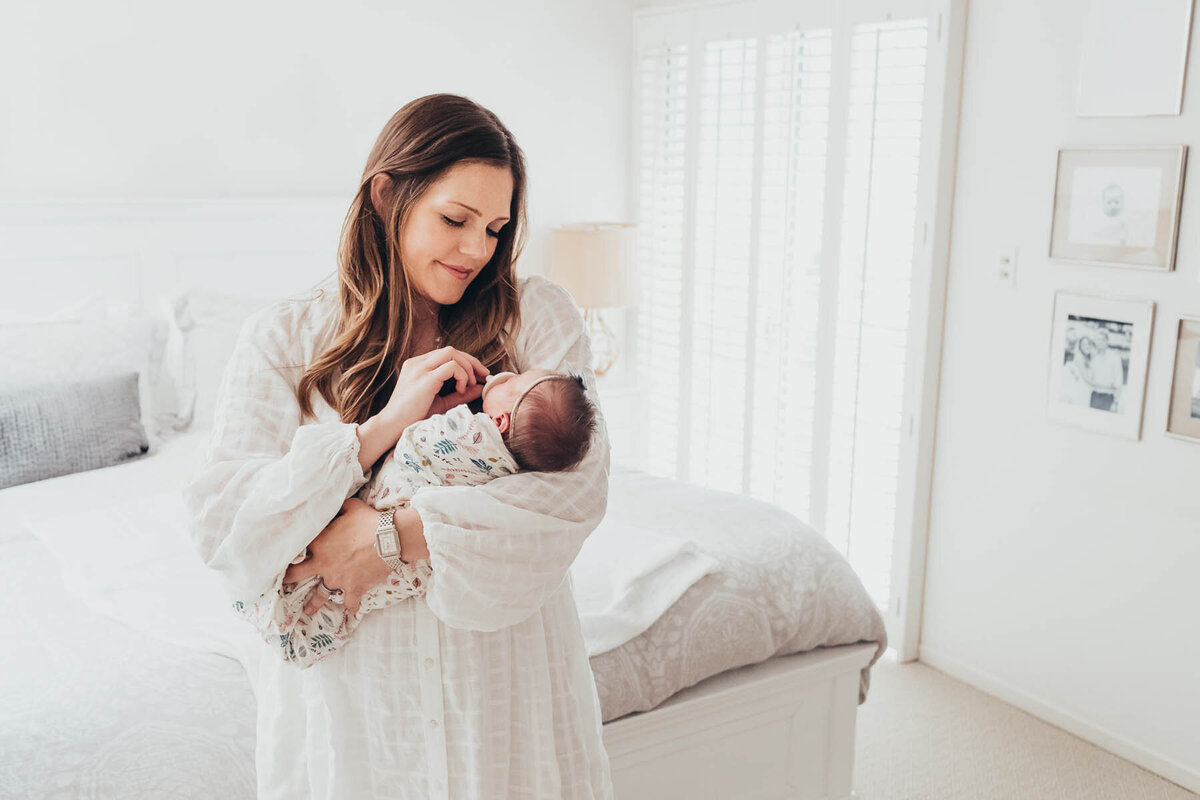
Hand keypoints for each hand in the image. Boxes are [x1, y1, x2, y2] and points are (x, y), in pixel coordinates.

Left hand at [284, 497, 392, 618]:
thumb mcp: (351, 507)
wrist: (389, 540)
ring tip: (307, 610)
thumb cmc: (369, 521)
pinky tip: (350, 615)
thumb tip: (333, 504)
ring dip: (313, 603)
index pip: (300, 547)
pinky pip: (351, 603)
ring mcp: (338, 579)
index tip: (287, 552)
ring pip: (320, 595)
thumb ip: (338, 508)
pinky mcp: (354, 588)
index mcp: (319, 544)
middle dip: (288, 578)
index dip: (295, 548)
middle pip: (298, 574)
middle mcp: (324, 564)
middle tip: (282, 582)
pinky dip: (351, 608)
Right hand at [382, 346, 489, 425]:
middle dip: (471, 362)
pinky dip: (461, 375)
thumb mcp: (442, 402)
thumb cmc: (414, 416)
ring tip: (468, 385)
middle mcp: (418, 362)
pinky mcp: (425, 378)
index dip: (466, 362)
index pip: (447, 354)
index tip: (479, 375)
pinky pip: (451, 366)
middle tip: (484, 376)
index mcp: (418, 365)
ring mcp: (420, 368)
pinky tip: (460, 390)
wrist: (392, 426)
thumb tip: (481, 387)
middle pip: (451, 350)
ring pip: (452, 353)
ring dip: (467, 368)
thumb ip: (461, 393)